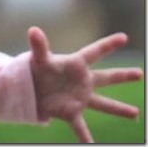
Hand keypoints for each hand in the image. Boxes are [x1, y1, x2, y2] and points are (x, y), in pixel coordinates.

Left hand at [28, 26, 142, 142]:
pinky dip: (86, 138)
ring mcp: (78, 97)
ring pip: (102, 103)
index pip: (94, 52)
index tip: (123, 37)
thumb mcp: (38, 58)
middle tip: (139, 73)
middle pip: (105, 77)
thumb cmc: (35, 69)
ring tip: (135, 113)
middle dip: (122, 75)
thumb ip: (38, 46)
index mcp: (75, 64)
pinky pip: (81, 128)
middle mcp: (81, 81)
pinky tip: (91, 146)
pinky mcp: (70, 112)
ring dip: (118, 109)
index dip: (108, 44)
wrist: (28, 86)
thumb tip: (33, 30)